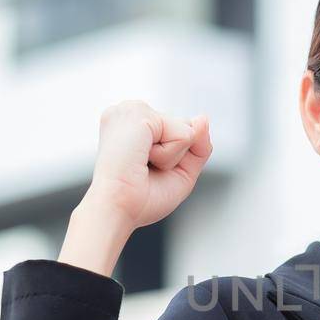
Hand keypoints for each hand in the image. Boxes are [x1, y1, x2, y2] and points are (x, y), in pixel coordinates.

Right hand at [86, 99, 212, 228]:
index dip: (174, 159)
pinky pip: (185, 134)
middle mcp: (130, 111)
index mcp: (133, 124)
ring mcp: (133, 109)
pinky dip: (170, 155)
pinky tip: (142, 158)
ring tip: (141, 164)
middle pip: (186, 128)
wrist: (117, 209)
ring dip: (172, 157)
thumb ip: (199, 145)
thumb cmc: (140, 199)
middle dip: (176, 157)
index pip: (179, 132)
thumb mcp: (181, 172)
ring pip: (187, 130)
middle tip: (143, 170)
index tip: (143, 171)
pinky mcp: (140, 113)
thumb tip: (202, 118)